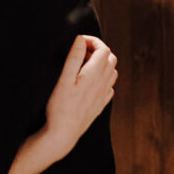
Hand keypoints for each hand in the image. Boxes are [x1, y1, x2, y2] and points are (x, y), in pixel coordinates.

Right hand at [41, 35, 117, 159]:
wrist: (64, 133)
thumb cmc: (61, 106)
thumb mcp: (64, 78)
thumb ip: (74, 57)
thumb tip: (80, 40)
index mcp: (95, 74)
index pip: (103, 49)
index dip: (92, 41)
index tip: (78, 41)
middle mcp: (103, 83)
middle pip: (111, 58)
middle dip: (97, 50)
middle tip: (80, 51)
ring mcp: (104, 94)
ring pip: (112, 71)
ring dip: (102, 63)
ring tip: (84, 64)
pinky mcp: (101, 104)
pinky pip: (109, 86)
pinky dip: (103, 77)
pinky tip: (89, 81)